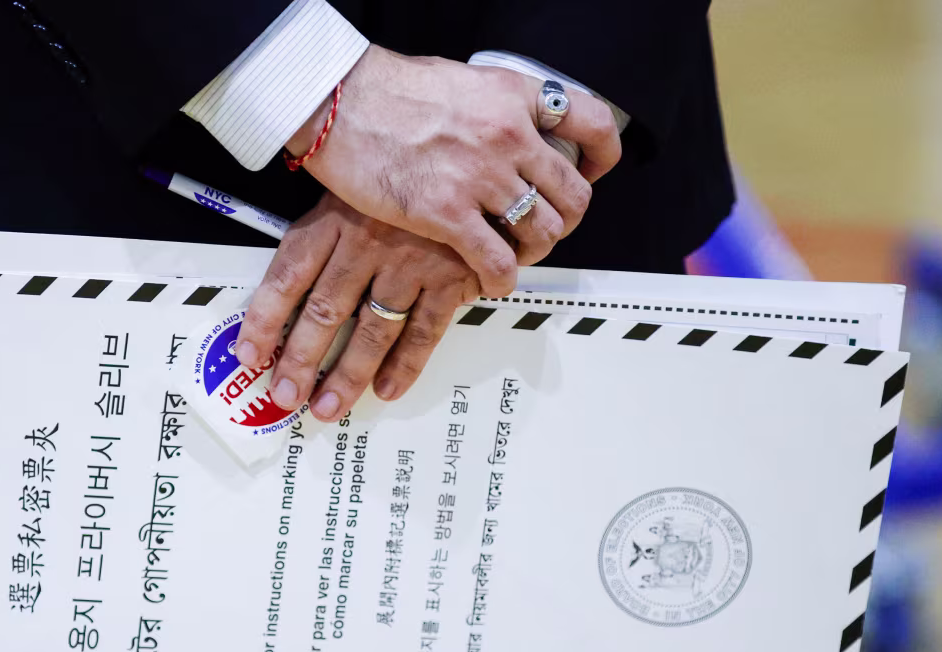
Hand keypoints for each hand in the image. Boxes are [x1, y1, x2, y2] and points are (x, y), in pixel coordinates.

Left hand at [236, 193, 479, 421]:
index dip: (264, 317)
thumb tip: (287, 286)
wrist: (474, 156)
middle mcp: (367, 242)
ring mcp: (410, 262)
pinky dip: (406, 365)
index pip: (288, 275)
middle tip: (286, 394)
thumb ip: (323, 231)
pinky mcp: (450, 277)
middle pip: (325, 311)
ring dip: (348, 375)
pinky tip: (387, 389)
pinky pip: (423, 331)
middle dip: (301, 359)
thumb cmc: (406, 172)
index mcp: (335, 217)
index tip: (250, 353)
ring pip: (372, 330)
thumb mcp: (352, 184)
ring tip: (327, 407)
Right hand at [286, 45, 620, 294]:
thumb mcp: (458, 81)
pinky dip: (501, 278)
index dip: (602, 157)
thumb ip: (490, 107)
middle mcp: (507, 137)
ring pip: (541, 232)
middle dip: (565, 220)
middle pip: (572, 194)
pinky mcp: (447, 214)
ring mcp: (480, 178)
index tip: (593, 170)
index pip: (591, 124)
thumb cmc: (384, 90)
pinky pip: (498, 260)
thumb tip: (503, 126)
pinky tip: (490, 279)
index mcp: (513, 98)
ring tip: (516, 255)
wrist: (339, 103)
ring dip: (534, 252)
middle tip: (546, 228)